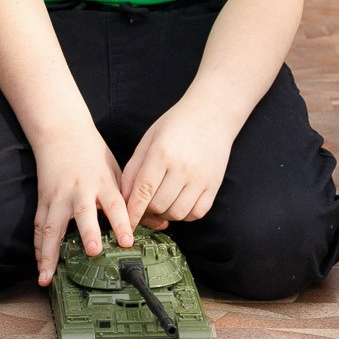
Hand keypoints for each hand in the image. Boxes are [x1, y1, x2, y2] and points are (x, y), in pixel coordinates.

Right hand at [31, 128, 128, 286]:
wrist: (61, 133)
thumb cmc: (93, 155)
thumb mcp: (118, 173)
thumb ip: (135, 200)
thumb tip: (161, 225)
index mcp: (102, 183)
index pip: (115, 205)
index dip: (122, 223)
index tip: (127, 242)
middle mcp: (80, 191)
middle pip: (84, 214)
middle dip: (88, 233)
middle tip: (93, 252)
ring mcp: (59, 197)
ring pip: (52, 226)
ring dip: (50, 253)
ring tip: (48, 276)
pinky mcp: (44, 201)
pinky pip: (40, 227)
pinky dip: (39, 248)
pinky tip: (40, 267)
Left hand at [120, 102, 234, 230]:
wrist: (212, 114)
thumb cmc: (176, 124)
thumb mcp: (149, 139)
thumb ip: (134, 168)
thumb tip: (124, 198)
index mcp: (162, 154)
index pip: (143, 191)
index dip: (132, 212)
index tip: (126, 224)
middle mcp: (182, 168)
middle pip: (158, 206)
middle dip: (147, 211)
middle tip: (144, 205)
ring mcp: (200, 178)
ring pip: (177, 213)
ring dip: (165, 214)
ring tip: (161, 202)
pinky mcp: (214, 185)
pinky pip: (197, 213)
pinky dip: (185, 215)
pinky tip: (178, 203)